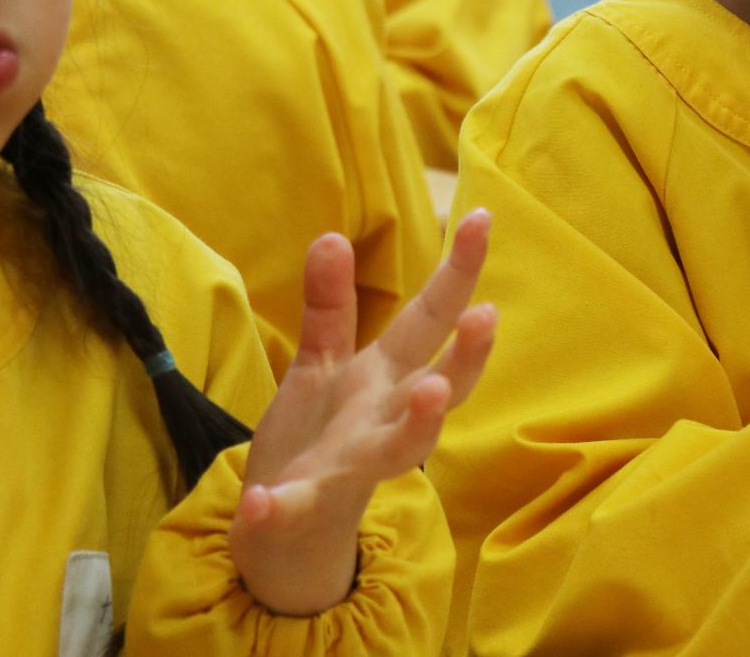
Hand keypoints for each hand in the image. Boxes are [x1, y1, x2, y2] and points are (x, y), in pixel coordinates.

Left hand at [230, 211, 498, 614]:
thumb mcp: (322, 364)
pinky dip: (280, 508)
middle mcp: (386, 419)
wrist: (290, 532)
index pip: (431, 319)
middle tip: (488, 315)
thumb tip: (333, 235)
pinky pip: (296, 508)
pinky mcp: (307, 508)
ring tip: (433, 392)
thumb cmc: (320, 438)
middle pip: (441, 383)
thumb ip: (329, 305)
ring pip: (401, 448)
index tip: (482, 218)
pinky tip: (261, 502)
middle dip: (468, 354)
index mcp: (386, 377)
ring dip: (421, 423)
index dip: (457, 271)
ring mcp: (354, 466)